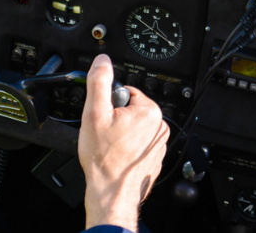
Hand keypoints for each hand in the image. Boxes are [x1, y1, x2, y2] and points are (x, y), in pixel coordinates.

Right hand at [78, 55, 168, 230]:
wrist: (111, 194)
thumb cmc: (104, 159)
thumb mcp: (94, 113)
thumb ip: (99, 81)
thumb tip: (103, 61)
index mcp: (150, 111)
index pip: (126, 92)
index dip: (109, 104)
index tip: (104, 119)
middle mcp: (160, 126)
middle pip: (130, 109)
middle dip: (116, 119)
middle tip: (105, 135)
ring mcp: (160, 144)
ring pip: (134, 128)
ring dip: (122, 134)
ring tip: (111, 148)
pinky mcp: (155, 158)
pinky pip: (139, 144)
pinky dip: (128, 148)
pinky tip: (118, 157)